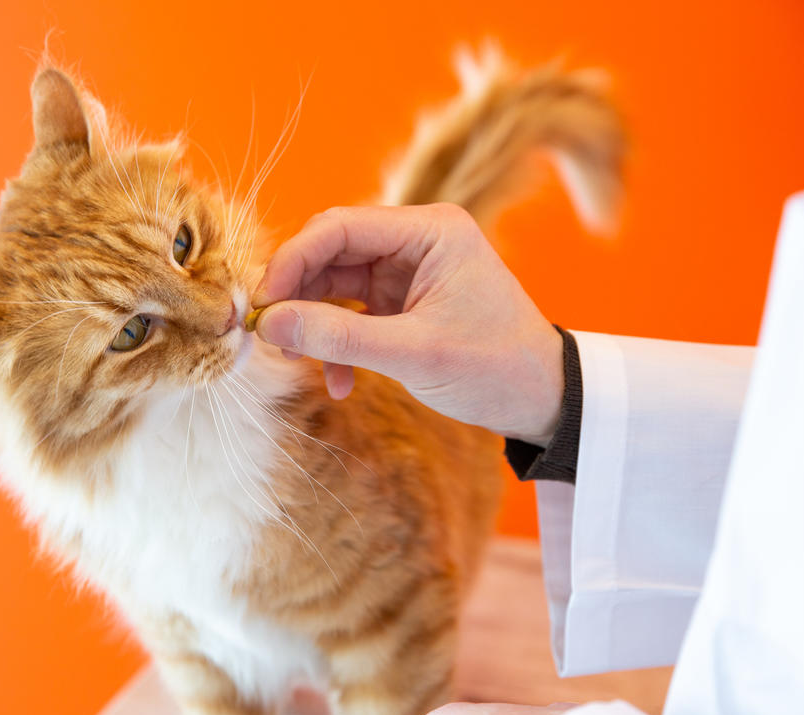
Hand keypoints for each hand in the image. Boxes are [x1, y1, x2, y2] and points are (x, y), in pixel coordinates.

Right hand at [253, 204, 564, 444]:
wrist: (542, 399)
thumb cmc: (494, 368)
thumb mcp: (413, 353)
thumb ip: (337, 336)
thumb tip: (269, 323)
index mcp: (429, 231)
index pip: (339, 227)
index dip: (292, 261)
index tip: (261, 303)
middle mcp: (416, 241)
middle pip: (330, 251)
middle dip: (296, 293)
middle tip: (267, 332)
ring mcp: (407, 271)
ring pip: (335, 283)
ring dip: (313, 322)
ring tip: (295, 359)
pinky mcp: (403, 302)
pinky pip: (351, 312)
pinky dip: (338, 343)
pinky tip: (339, 382)